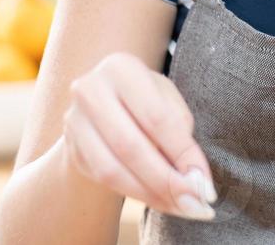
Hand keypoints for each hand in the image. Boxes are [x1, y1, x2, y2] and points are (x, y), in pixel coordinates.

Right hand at [61, 51, 216, 219]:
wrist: (102, 105)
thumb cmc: (146, 99)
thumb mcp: (167, 100)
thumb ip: (180, 131)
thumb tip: (195, 179)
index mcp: (121, 68)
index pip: (156, 117)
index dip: (182, 152)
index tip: (204, 181)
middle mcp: (91, 90)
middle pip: (130, 145)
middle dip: (166, 179)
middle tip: (194, 201)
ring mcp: (74, 121)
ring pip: (112, 169)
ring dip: (150, 193)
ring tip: (180, 205)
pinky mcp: (71, 149)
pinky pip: (104, 180)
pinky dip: (137, 194)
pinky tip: (160, 201)